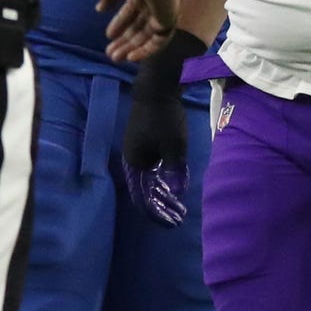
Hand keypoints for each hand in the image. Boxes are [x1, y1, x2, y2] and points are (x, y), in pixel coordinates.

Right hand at [100, 0, 181, 63]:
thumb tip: (99, 9)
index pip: (129, 14)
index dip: (118, 25)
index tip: (108, 35)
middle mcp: (152, 5)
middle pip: (137, 28)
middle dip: (123, 41)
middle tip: (110, 53)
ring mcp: (161, 14)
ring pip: (146, 37)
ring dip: (131, 48)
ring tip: (115, 58)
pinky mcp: (169, 22)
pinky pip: (158, 41)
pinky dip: (146, 50)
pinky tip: (131, 57)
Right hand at [120, 31, 204, 227]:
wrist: (156, 89)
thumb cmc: (165, 119)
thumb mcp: (174, 146)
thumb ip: (175, 171)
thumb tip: (177, 193)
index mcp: (134, 163)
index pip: (142, 196)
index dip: (156, 211)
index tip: (172, 221)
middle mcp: (131, 158)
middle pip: (145, 188)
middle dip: (162, 203)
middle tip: (179, 215)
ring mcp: (136, 149)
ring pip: (149, 176)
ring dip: (162, 190)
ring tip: (178, 202)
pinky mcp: (143, 140)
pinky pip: (151, 165)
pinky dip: (161, 175)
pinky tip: (173, 178)